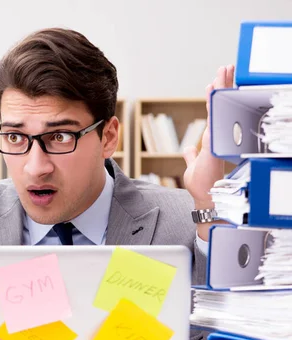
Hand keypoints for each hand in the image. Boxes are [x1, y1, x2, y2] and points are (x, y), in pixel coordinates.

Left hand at [182, 65, 233, 204]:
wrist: (205, 195)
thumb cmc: (202, 183)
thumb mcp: (193, 165)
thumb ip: (191, 156)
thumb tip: (189, 149)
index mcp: (212, 138)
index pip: (213, 112)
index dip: (215, 97)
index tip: (215, 82)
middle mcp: (217, 135)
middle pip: (221, 105)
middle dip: (224, 85)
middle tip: (227, 66)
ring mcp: (218, 136)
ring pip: (220, 106)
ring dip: (222, 87)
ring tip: (224, 69)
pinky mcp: (215, 139)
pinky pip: (215, 115)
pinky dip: (215, 100)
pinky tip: (214, 87)